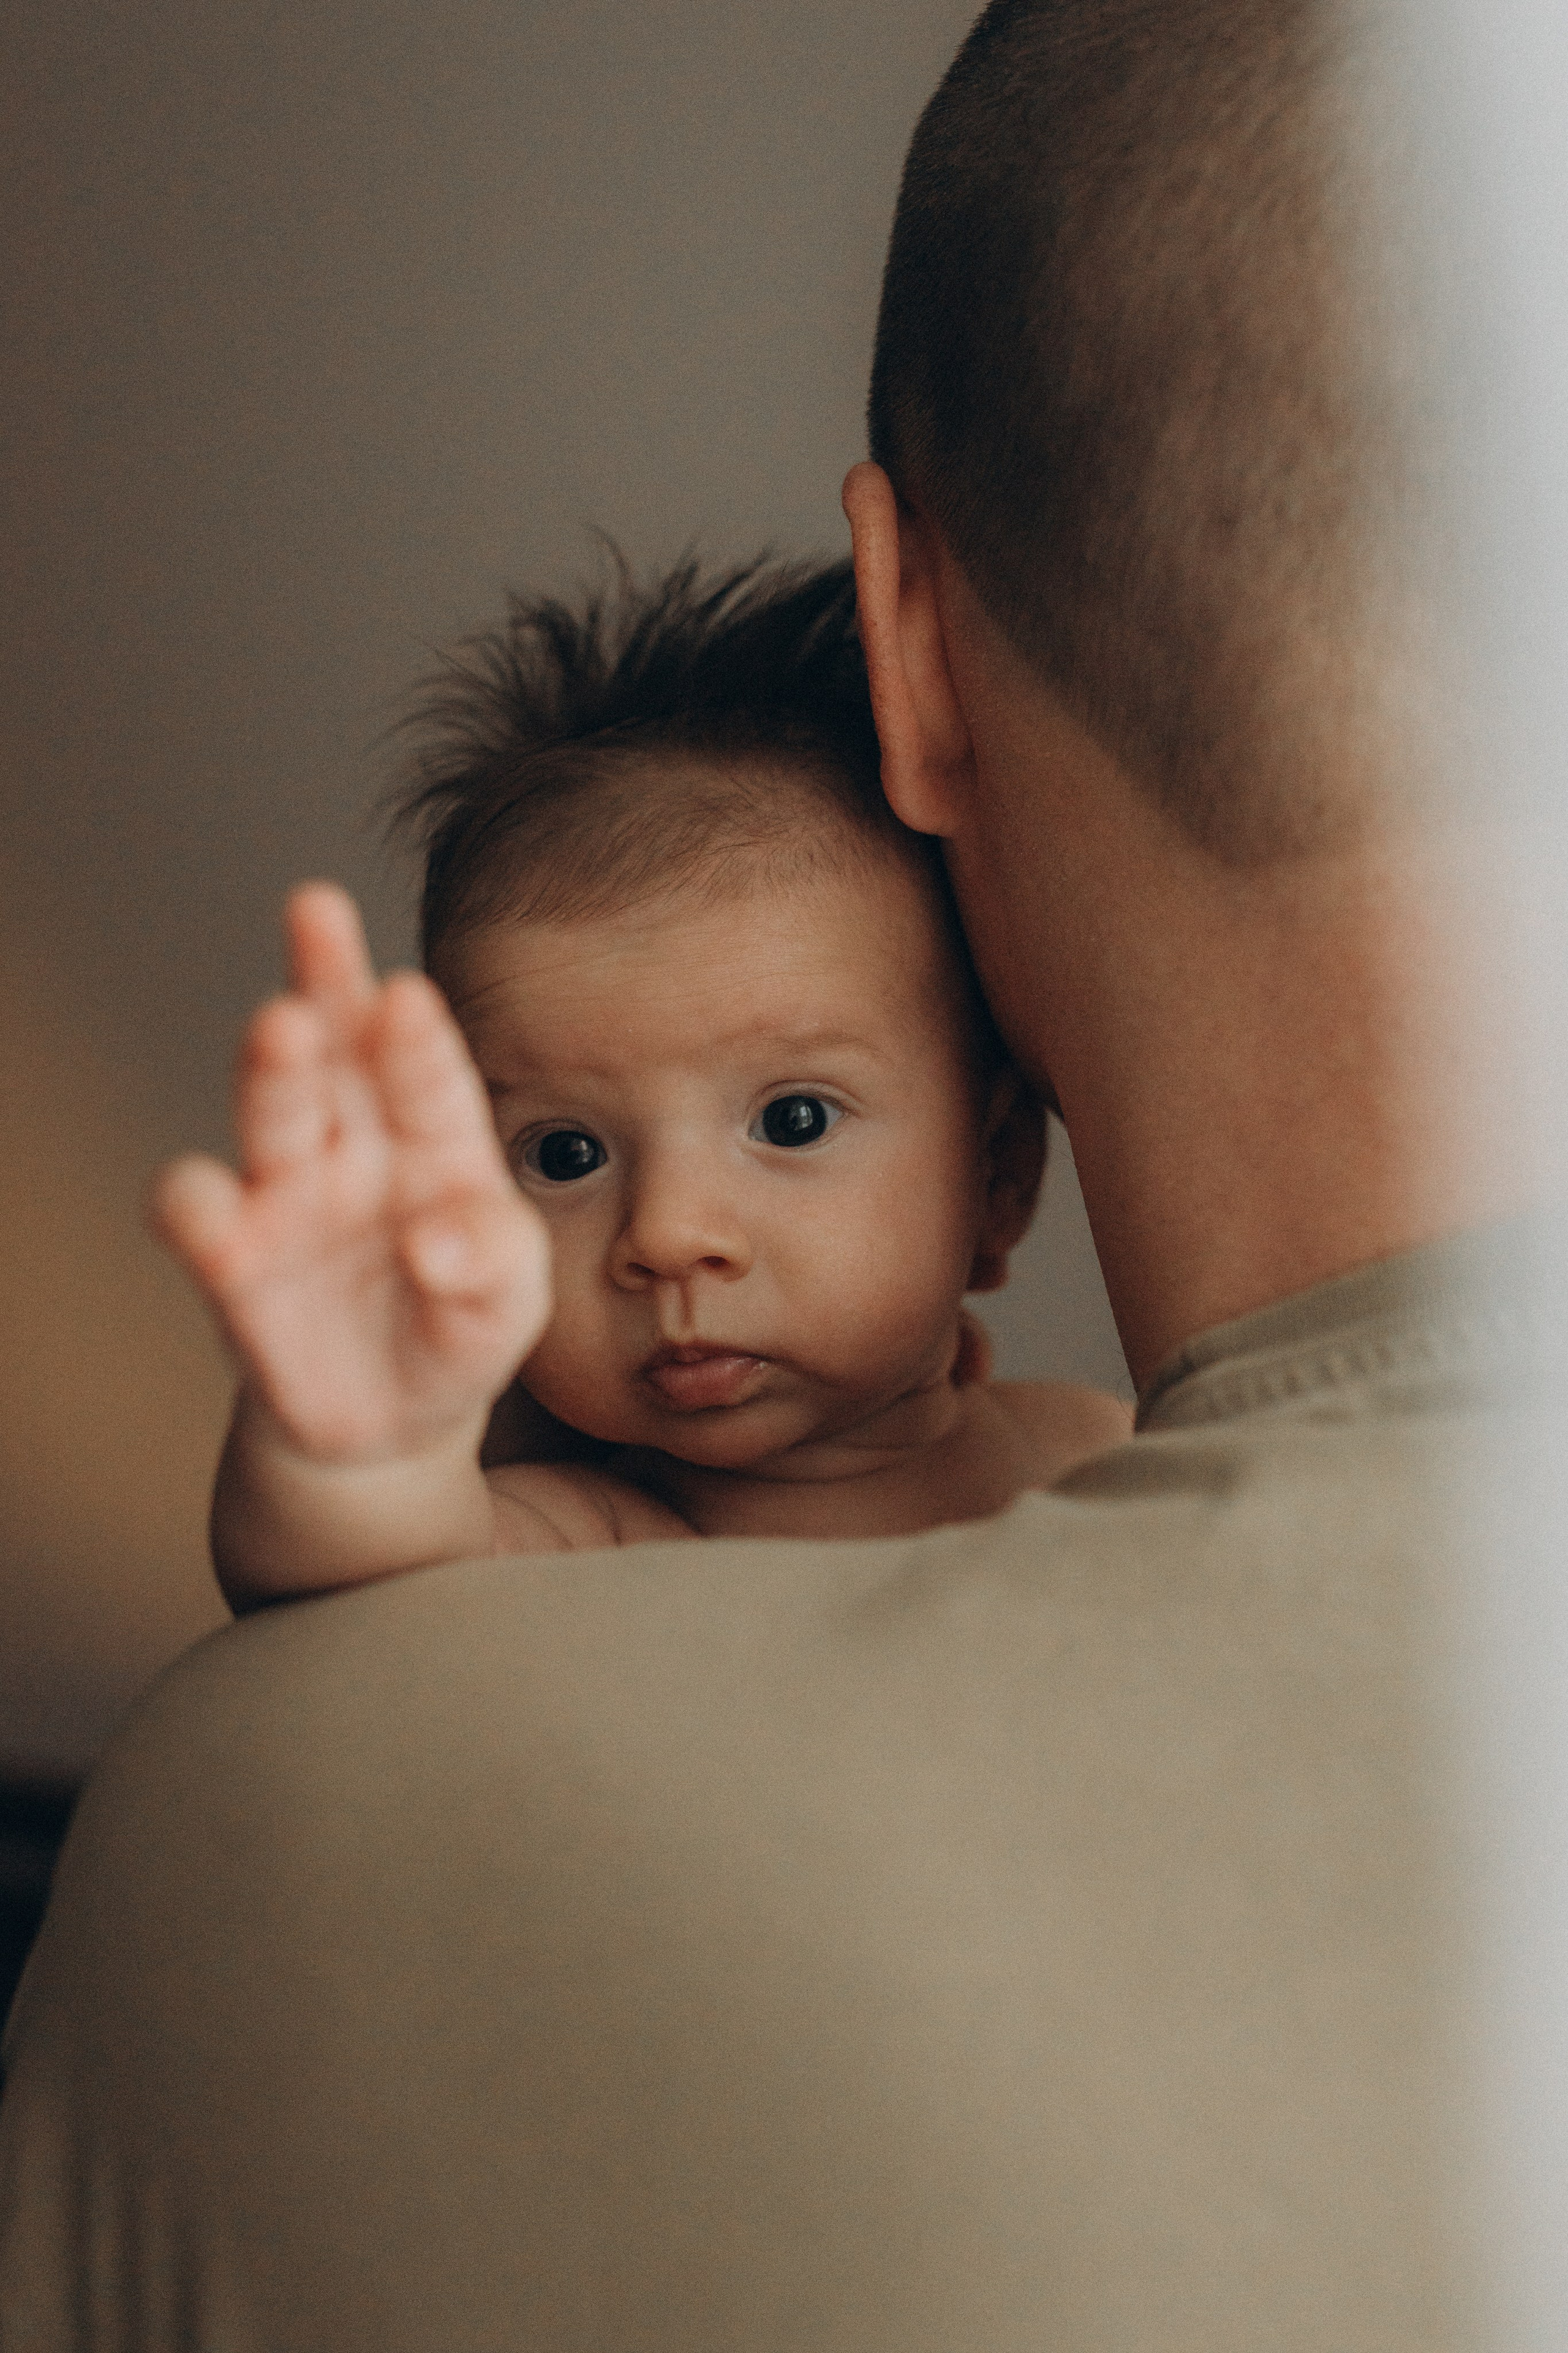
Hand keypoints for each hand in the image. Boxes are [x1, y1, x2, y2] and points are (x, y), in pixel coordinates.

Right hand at [152, 883, 550, 1467]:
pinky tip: (210, 1208)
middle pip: (336, 1048)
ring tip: (281, 1027)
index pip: (429, 1076)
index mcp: (437, 1141)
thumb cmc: (461, 1328)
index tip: (409, 995)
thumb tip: (434, 1243)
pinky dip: (194, 1204)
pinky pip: (197, 1213)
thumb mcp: (511, 1304)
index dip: (416, 1037)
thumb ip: (493, 1265)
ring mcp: (287, 1194)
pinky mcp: (231, 1258)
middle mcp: (356, 1146)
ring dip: (271, 1067)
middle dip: (325, 977)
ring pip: (270, 1110)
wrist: (394, 1421)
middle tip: (317, 908)